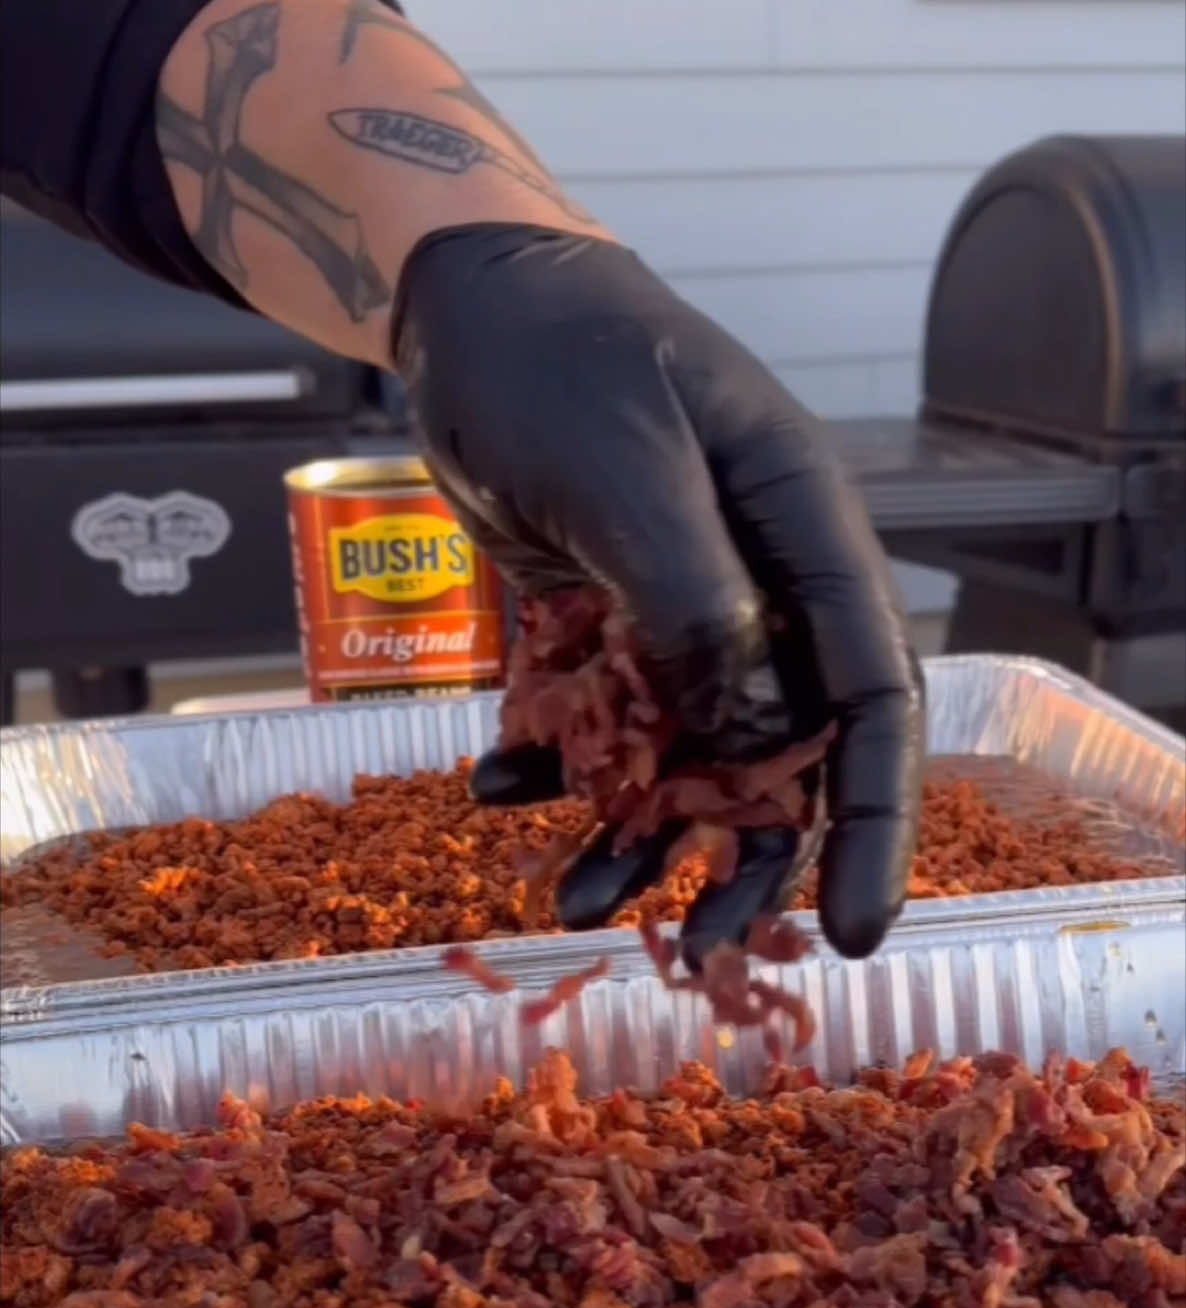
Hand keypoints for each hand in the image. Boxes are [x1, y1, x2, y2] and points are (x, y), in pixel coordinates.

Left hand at [393, 224, 924, 960]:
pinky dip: (557, 772)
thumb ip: (696, 605)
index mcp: (809, 540)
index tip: (856, 932)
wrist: (464, 315)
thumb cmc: (561, 365)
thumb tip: (753, 736)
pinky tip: (499, 794)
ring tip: (572, 902)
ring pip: (688, 758)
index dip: (873, 824)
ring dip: (638, 837)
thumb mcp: (628, 478)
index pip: (873, 700)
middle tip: (694, 948)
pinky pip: (601, 726)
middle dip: (745, 861)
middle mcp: (763, 590)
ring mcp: (684, 613)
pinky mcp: (609, 625)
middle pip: (787, 756)